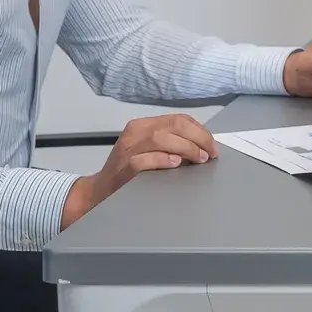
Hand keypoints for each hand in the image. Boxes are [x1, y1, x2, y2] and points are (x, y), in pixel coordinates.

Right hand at [61, 114, 216, 227]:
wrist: (98, 191)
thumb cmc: (127, 172)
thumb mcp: (148, 150)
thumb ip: (170, 143)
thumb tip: (204, 146)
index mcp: (142, 125)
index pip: (178, 119)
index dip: (200, 131)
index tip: (213, 145)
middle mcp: (135, 132)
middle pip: (173, 125)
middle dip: (198, 138)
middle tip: (210, 153)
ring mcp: (128, 149)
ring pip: (162, 138)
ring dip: (186, 148)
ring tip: (199, 159)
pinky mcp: (123, 167)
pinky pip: (145, 160)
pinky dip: (162, 160)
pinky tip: (175, 164)